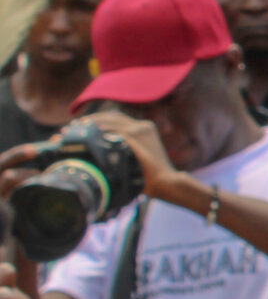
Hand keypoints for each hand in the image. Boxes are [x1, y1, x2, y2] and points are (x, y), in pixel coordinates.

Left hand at [70, 111, 185, 203]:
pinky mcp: (136, 136)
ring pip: (109, 121)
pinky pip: (112, 130)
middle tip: (72, 126)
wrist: (165, 183)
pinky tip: (85, 136)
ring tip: (73, 130)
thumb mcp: (136, 158)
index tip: (81, 124)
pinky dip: (97, 131)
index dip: (97, 119)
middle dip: (90, 119)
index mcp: (145, 128)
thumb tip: (101, 150)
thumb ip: (123, 149)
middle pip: (111, 116)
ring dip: (90, 124)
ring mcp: (140, 130)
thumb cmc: (150, 177)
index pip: (116, 117)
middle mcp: (143, 126)